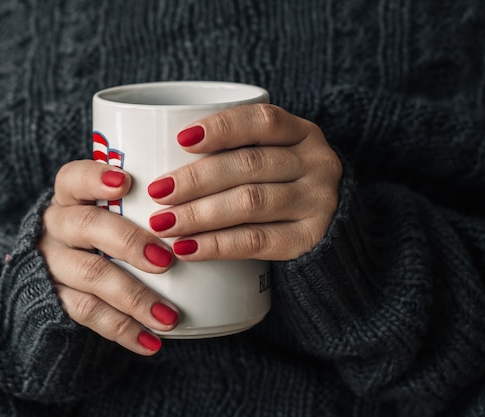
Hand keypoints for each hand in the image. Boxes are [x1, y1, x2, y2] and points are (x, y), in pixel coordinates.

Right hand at [39, 160, 178, 355]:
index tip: (126, 183)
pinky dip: (122, 329)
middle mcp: (57, 225)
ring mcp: (53, 262)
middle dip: (128, 242)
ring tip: (169, 316)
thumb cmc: (103, 228)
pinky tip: (152, 342)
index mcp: (70, 195)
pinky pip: (86, 314)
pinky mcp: (55, 298)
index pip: (73, 178)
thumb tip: (208, 202)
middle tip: (166, 260)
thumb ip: (142, 202)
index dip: (95, 178)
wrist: (56, 269)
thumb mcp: (111, 207)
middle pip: (86, 226)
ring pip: (89, 275)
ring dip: (133, 297)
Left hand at [147, 103, 341, 260]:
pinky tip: (186, 248)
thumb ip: (233, 151)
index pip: (262, 121)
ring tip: (162, 224)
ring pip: (249, 203)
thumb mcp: (271, 157)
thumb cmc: (279, 184)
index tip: (180, 139)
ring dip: (198, 214)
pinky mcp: (308, 240)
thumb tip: (159, 155)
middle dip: (195, 179)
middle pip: (248, 165)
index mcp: (302, 133)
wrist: (328, 228)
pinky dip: (216, 245)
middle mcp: (317, 163)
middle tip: (156, 192)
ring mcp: (317, 202)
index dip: (221, 128)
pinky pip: (255, 241)